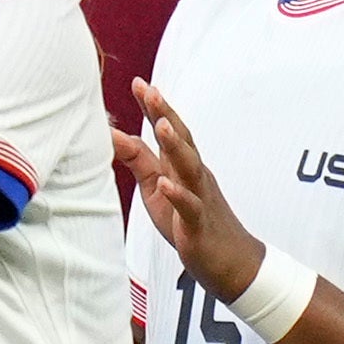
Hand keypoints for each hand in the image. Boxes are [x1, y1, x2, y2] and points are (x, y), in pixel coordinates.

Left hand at [116, 82, 262, 296]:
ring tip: (161, 124)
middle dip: (166, 114)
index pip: (169, 132)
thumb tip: (113, 136)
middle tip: (150, 89)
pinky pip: (190, 207)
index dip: (155, 108)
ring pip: (190, 167)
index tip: (140, 82)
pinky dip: (178, 194)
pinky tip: (166, 185)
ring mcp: (200, 198)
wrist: (230, 261)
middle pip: (181, 140)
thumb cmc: (190, 222)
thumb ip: (139, 161)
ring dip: (176, 145)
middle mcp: (194, 176)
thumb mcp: (157, 188)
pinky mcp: (199, 225)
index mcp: (182, 167)